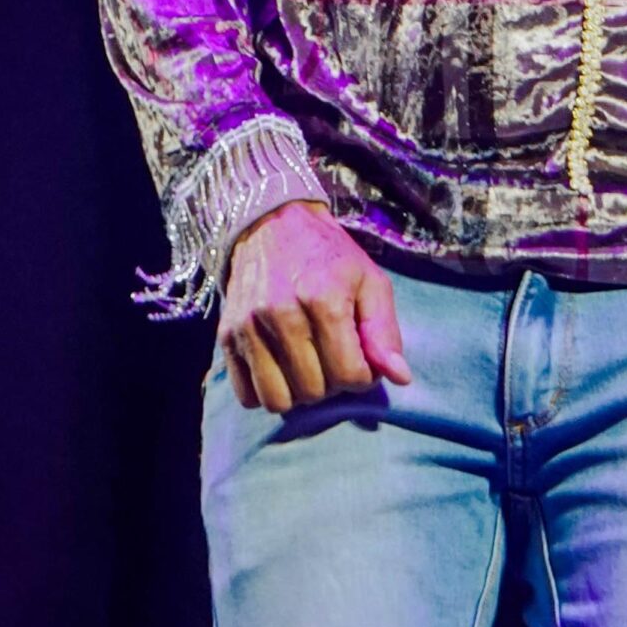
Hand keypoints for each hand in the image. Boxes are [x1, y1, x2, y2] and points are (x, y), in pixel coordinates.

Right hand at [218, 200, 411, 413]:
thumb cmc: (329, 255)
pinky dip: (266, 392)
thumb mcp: (369, 280)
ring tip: (308, 366)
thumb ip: (385, 331)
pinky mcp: (226, 336)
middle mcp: (281, 314)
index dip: (363, 376)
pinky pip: (246, 395)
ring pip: (278, 401)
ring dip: (298, 392)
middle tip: (333, 357)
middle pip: (314, 391)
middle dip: (332, 383)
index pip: (349, 375)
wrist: (273, 225)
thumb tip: (400, 378)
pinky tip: (280, 368)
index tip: (361, 358)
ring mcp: (248, 327)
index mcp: (324, 299)